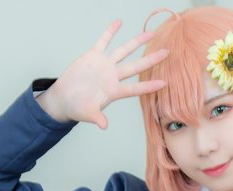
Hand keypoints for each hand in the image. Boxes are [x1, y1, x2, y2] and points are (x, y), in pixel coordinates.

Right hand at [37, 19, 167, 128]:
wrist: (65, 98)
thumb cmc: (78, 108)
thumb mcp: (88, 113)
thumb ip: (97, 117)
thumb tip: (104, 125)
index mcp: (114, 91)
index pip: (135, 89)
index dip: (149, 86)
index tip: (164, 83)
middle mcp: (113, 77)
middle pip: (136, 66)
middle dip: (151, 60)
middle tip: (166, 53)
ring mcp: (104, 65)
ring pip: (124, 51)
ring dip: (137, 42)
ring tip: (150, 33)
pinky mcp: (93, 56)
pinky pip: (103, 41)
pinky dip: (110, 32)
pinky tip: (119, 22)